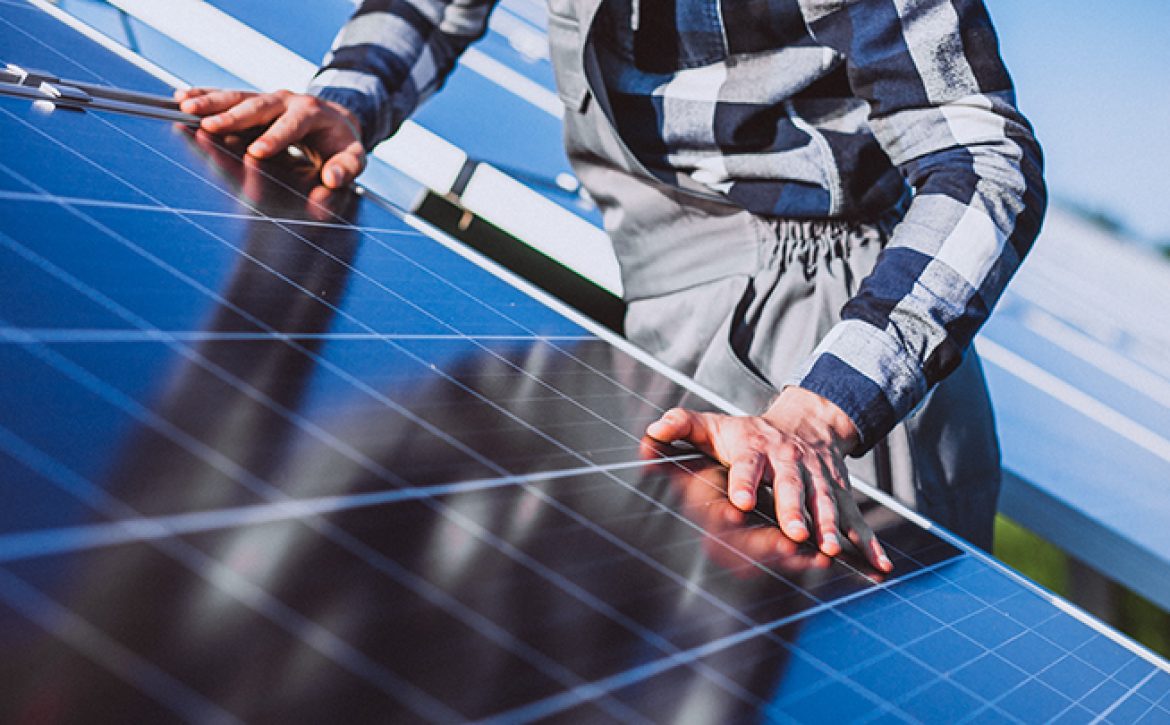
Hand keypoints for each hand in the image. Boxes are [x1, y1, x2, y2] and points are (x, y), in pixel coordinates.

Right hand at [175, 88, 364, 188]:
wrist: (335, 121)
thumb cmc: (340, 144)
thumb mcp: (353, 157)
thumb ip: (346, 169)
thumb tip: (332, 180)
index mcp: (312, 113)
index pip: (292, 125)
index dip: (274, 138)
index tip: (256, 153)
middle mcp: (287, 101)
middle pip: (258, 107)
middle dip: (233, 117)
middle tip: (209, 127)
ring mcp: (267, 99)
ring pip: (237, 98)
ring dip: (210, 102)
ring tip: (185, 108)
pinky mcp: (252, 102)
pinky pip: (226, 97)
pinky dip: (204, 96)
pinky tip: (182, 98)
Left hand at [646, 387, 892, 572]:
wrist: (808, 421)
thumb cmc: (750, 434)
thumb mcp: (716, 425)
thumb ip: (683, 426)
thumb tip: (651, 432)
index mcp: (757, 450)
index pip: (749, 466)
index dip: (745, 481)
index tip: (741, 500)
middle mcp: (791, 464)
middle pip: (793, 487)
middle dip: (795, 509)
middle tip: (795, 532)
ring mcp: (819, 481)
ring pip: (826, 504)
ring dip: (831, 527)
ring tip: (832, 549)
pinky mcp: (840, 496)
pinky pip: (857, 521)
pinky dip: (870, 544)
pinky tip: (879, 566)